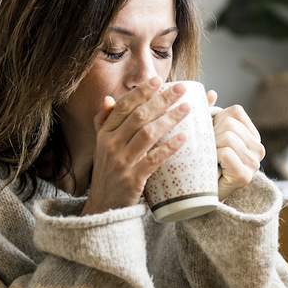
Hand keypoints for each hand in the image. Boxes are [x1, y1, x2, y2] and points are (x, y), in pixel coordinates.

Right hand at [82, 77, 190, 215]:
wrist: (102, 206)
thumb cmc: (107, 172)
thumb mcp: (101, 146)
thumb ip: (104, 121)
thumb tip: (108, 98)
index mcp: (104, 134)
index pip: (123, 107)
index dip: (141, 92)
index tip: (158, 80)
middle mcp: (111, 145)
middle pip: (139, 116)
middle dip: (161, 100)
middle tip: (181, 89)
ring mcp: (121, 162)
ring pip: (148, 134)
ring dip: (169, 119)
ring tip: (187, 108)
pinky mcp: (133, 179)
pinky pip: (154, 159)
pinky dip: (169, 147)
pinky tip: (184, 138)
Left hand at [206, 90, 264, 200]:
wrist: (200, 194)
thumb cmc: (203, 161)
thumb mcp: (207, 133)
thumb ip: (209, 113)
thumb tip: (211, 93)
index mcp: (252, 135)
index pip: (235, 112)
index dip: (217, 120)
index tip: (212, 136)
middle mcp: (258, 149)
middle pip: (230, 125)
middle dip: (213, 135)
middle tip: (209, 151)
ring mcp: (254, 163)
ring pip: (227, 138)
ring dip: (212, 147)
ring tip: (210, 159)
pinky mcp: (245, 176)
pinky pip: (226, 153)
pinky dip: (215, 157)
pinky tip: (214, 167)